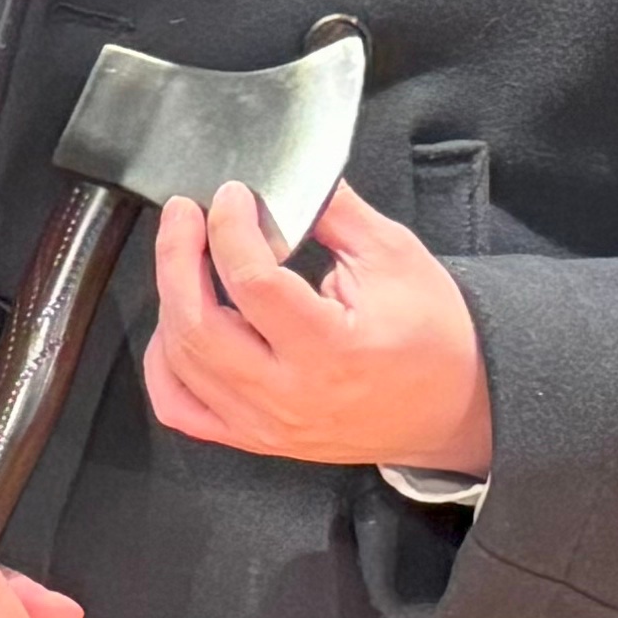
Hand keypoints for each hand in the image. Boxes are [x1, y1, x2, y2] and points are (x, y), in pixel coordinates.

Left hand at [146, 177, 491, 477]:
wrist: (455, 405)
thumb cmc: (435, 336)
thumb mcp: (396, 258)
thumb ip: (335, 213)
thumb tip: (285, 181)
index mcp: (332, 348)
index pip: (253, 282)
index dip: (230, 229)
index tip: (230, 197)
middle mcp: (290, 394)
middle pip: (197, 324)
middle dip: (176, 258)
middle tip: (183, 216)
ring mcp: (266, 423)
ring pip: (179, 362)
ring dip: (169, 302)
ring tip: (185, 260)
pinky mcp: (254, 436)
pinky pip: (179, 407)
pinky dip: (162, 365)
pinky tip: (175, 326)